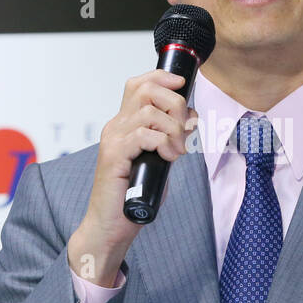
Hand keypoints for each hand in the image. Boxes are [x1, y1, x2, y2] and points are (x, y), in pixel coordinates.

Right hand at [67, 69, 197, 285]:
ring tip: (177, 151)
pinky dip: (163, 143)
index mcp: (124, 123)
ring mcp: (113, 139)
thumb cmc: (134, 194)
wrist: (111, 225)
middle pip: (146, 90)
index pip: (139, 84)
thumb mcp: (160, 158)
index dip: (163, 78)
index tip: (183, 85)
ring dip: (173, 130)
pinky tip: (168, 158)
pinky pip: (144, 135)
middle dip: (175, 104)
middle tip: (185, 129)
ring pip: (149, 112)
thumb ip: (171, 137)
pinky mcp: (114, 155)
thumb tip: (191, 119)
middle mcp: (116, 126)